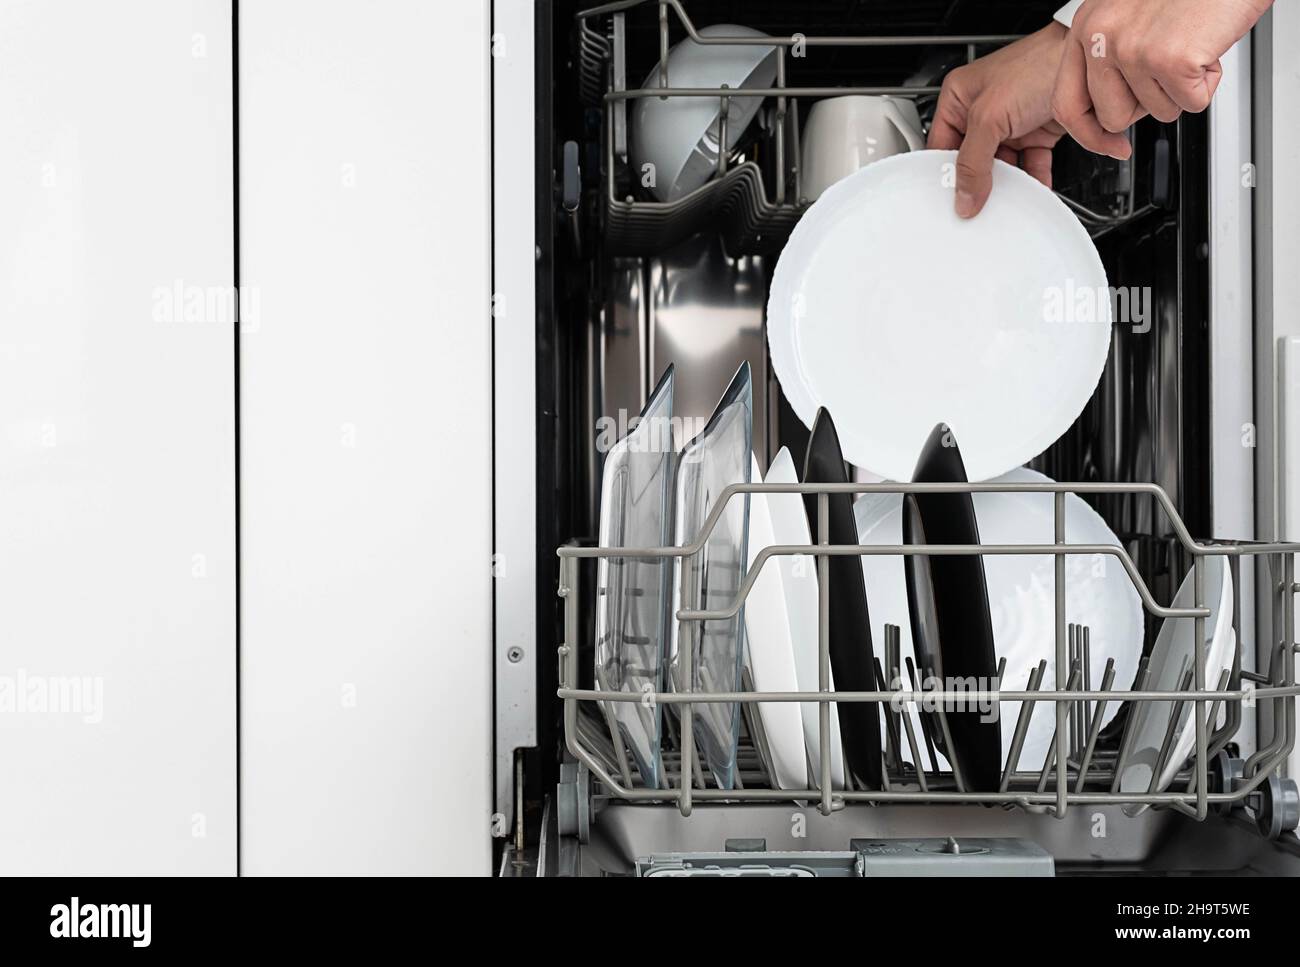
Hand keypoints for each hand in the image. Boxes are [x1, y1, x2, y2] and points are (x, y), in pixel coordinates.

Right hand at [929, 23, 1069, 217]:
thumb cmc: (1037, 65)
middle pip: (971, 161)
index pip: (940, 146)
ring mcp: (1010, 123)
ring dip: (1007, 184)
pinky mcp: (1036, 133)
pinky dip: (1033, 180)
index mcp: (958, 98)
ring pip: (1001, 167)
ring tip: (1007, 199)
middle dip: (977, 183)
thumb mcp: (990, 116)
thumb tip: (965, 198)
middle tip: (977, 204)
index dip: (943, 174)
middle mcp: (982, 111)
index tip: (950, 199)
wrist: (1087, 61)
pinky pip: (1029, 165)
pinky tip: (1033, 190)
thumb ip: (973, 162)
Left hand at [1052, 0, 1270, 157]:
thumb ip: (1108, 59)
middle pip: (1113, 117)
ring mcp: (1133, 49)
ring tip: (1190, 46)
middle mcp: (1101, 37)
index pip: (1066, 103)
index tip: (1110, 145)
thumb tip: (1107, 116)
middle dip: (1147, 105)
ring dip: (1181, 89)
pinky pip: (1190, 103)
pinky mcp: (1170, 59)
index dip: (1089, 134)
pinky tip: (1207, 48)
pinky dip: (1207, 83)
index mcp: (1087, 27)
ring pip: (1155, 112)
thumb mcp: (1128, 15)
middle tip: (1168, 70)